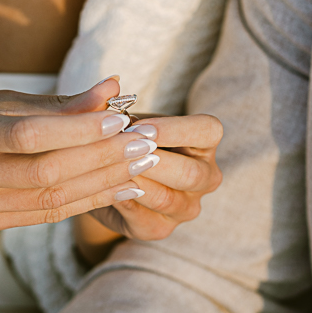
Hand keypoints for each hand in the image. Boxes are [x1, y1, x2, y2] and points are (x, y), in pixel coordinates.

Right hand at [0, 79, 182, 233]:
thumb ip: (55, 101)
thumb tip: (114, 86)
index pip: (27, 134)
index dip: (78, 128)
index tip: (122, 116)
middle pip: (43, 172)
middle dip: (103, 157)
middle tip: (146, 141)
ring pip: (48, 199)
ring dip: (103, 181)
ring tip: (142, 162)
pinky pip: (42, 215)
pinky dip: (85, 200)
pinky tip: (119, 186)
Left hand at [86, 113, 222, 241]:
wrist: (103, 173)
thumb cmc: (119, 134)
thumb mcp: (115, 116)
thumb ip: (109, 102)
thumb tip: (110, 84)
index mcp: (205, 140)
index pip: (208, 130)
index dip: (176, 129)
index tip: (138, 126)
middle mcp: (206, 176)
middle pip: (190, 173)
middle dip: (152, 162)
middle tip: (119, 152)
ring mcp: (187, 206)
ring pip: (167, 199)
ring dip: (136, 184)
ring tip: (108, 170)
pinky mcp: (162, 228)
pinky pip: (146, 221)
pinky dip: (124, 205)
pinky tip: (106, 190)